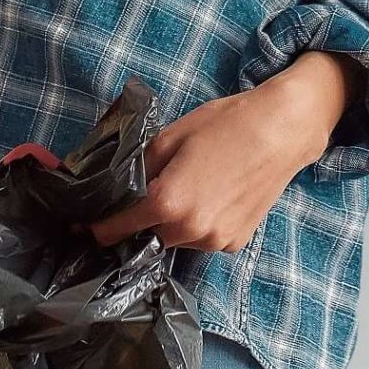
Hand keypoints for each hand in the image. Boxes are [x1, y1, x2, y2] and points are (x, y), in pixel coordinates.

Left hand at [90, 52, 354, 253]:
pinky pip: (202, 239)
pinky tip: (214, 195)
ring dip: (172, 222)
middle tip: (151, 190)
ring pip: (175, 239)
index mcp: (167, 204)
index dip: (97, 224)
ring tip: (191, 186)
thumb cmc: (226, 125)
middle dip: (141, 218)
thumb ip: (138, 168)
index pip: (114, 230)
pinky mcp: (235, 244)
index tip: (85, 221)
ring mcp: (215, 241)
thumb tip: (113, 187)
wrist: (283, 130)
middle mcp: (189, 231)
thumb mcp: (171, 136)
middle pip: (146, 236)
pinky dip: (199, 224)